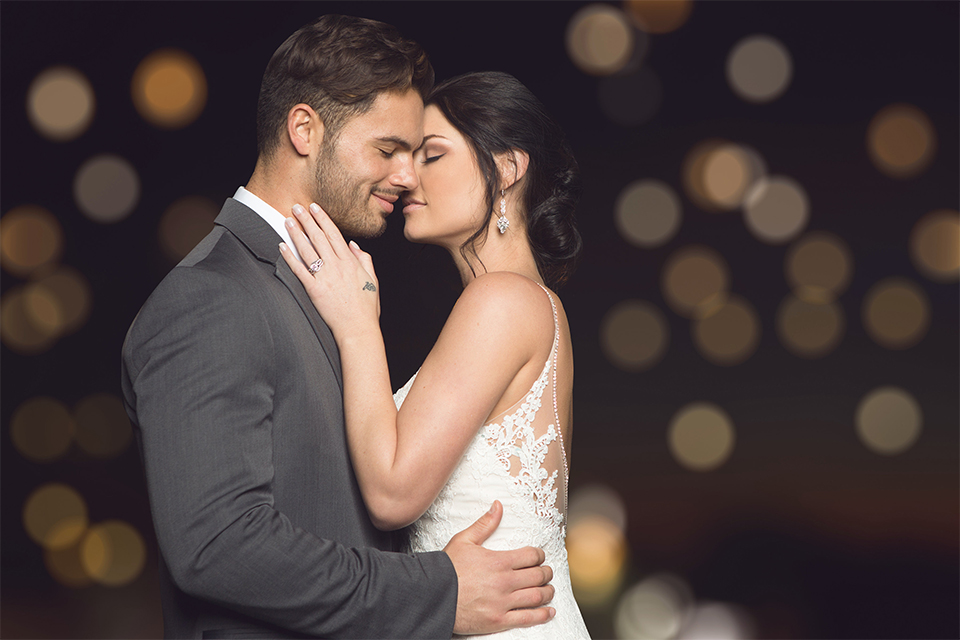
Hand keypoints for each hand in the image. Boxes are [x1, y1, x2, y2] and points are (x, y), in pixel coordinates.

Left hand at [279, 203, 379, 340]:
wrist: (358, 328)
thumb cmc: (366, 306)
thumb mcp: (372, 279)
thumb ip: (363, 259)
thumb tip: (353, 245)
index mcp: (350, 262)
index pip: (334, 234)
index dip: (323, 219)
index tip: (315, 207)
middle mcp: (336, 266)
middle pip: (318, 237)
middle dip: (306, 220)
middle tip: (296, 207)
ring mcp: (324, 277)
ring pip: (307, 250)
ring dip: (296, 233)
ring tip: (288, 220)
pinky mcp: (314, 290)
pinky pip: (299, 270)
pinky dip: (289, 257)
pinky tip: (282, 246)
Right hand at [444, 501, 555, 633]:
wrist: (433, 596)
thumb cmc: (447, 568)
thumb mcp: (464, 540)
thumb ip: (485, 524)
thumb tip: (498, 505)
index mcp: (498, 561)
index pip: (531, 556)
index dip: (540, 555)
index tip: (540, 557)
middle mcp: (504, 582)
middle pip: (538, 576)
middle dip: (546, 573)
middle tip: (547, 572)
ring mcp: (503, 603)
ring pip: (537, 596)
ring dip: (548, 592)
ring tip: (549, 590)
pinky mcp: (499, 620)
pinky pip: (528, 618)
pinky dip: (543, 615)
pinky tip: (549, 612)